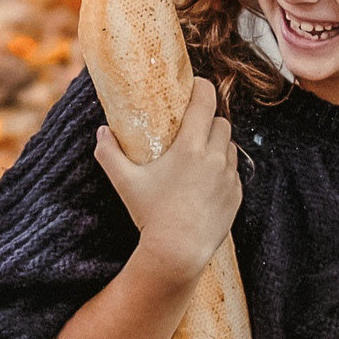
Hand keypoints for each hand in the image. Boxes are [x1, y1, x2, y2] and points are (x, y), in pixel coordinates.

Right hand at [94, 76, 240, 281]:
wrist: (178, 252)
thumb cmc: (150, 215)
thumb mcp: (125, 183)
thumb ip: (109, 154)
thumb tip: (101, 132)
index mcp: (191, 147)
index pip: (206, 100)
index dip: (202, 88)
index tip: (195, 86)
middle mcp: (215, 158)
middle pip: (221, 121)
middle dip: (208, 120)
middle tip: (190, 128)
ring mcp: (229, 177)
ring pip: (229, 146)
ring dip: (216, 145)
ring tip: (197, 156)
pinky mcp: (236, 196)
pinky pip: (233, 172)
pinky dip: (221, 170)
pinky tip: (203, 182)